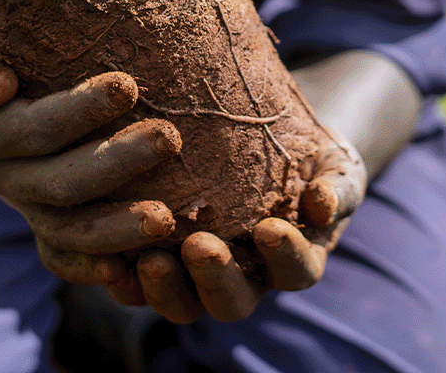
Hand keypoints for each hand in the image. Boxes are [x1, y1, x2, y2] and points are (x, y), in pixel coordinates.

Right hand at [0, 0, 183, 277]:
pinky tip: (128, 270)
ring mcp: (20, 200)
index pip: (31, 128)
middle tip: (170, 138)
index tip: (128, 84)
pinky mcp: (40, 212)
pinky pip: (61, 253)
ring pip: (65, 230)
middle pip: (57, 184)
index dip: (77, 112)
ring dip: (116, 228)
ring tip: (169, 219)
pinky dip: (88, 267)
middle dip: (115, 165)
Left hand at [96, 131, 366, 322]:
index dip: (285, 255)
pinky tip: (105, 257)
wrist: (262, 141)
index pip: (295, 272)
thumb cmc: (309, 159)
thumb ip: (340, 185)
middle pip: (231, 301)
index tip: (271, 227)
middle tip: (199, 246)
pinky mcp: (156, 264)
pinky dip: (120, 277)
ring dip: (162, 288)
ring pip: (180, 303)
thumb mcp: (337, 165)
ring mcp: (198, 278)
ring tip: (147, 258)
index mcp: (293, 262)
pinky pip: (135, 286)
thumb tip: (323, 202)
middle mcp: (246, 281)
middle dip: (214, 278)